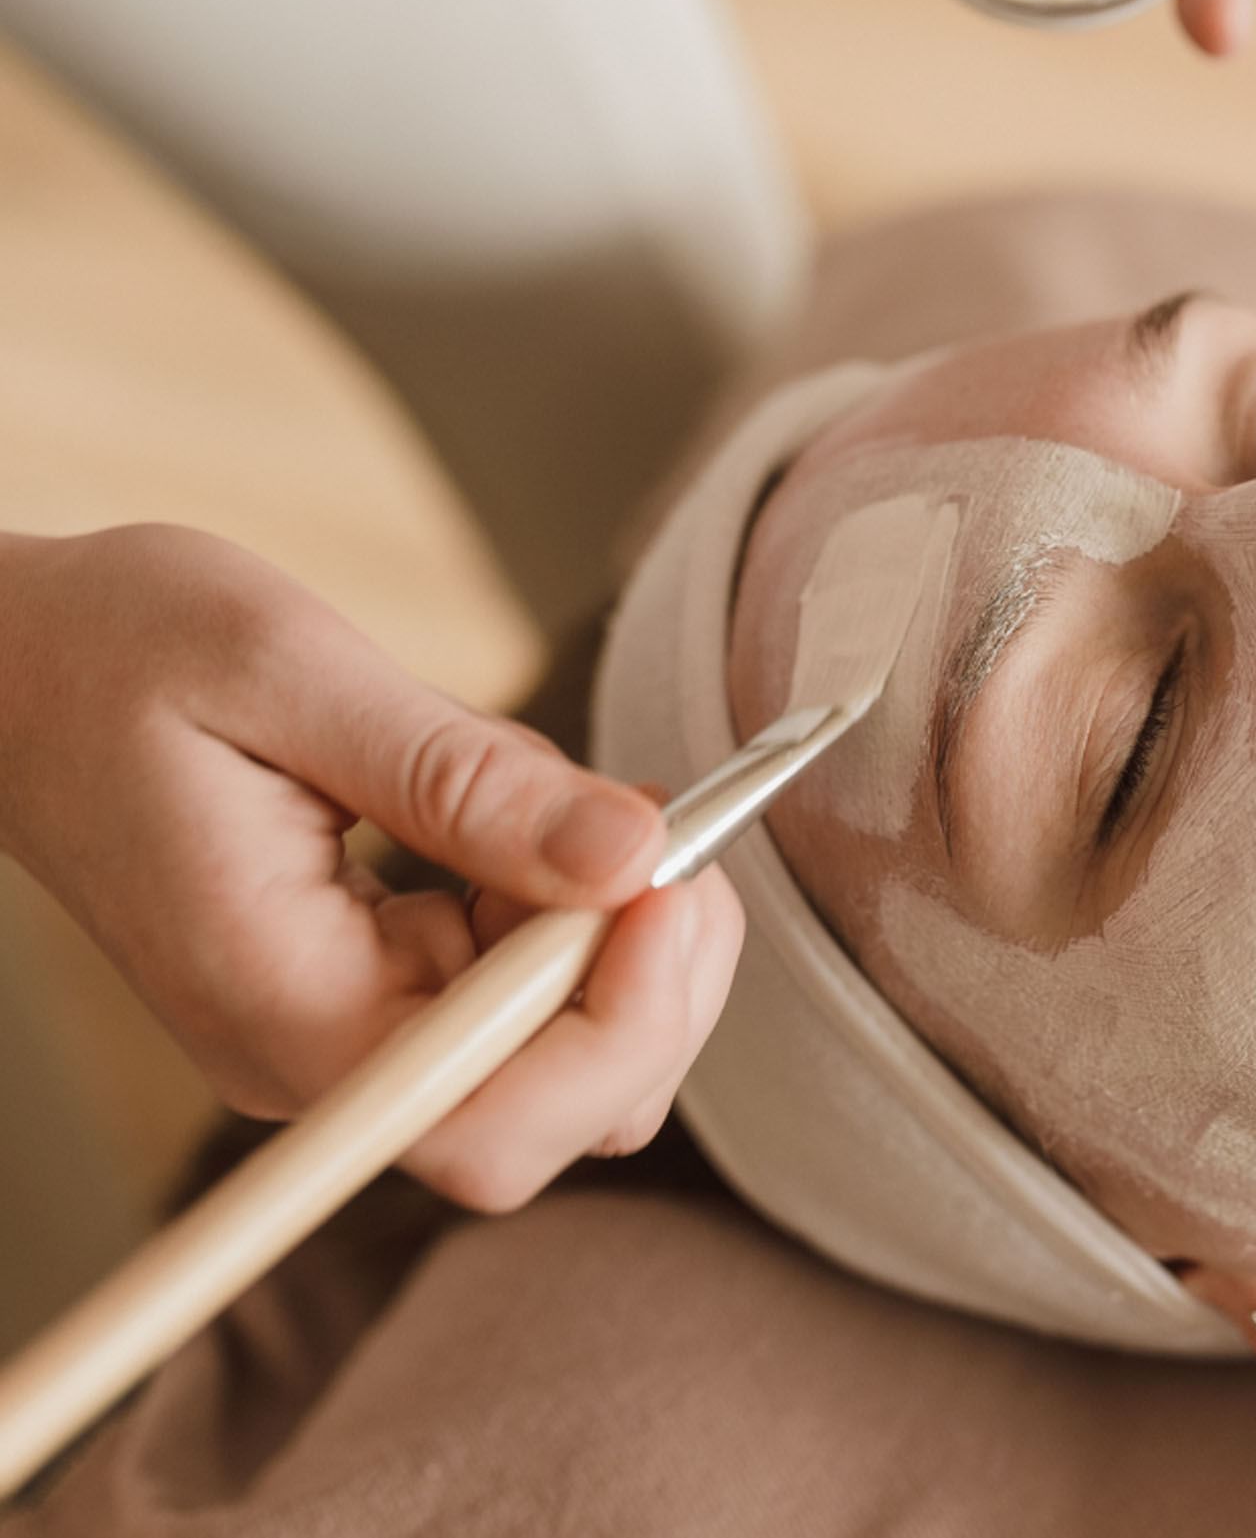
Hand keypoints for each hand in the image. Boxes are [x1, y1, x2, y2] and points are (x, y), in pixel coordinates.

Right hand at [0, 524, 742, 1210]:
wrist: (16, 671)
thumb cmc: (122, 650)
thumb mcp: (293, 674)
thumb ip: (467, 780)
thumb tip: (631, 858)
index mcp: (275, 1003)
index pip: (488, 1124)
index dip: (621, 1024)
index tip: (664, 874)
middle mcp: (315, 1058)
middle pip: (556, 1111)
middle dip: (653, 980)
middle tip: (670, 828)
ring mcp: (349, 1035)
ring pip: (564, 1060)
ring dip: (626, 939)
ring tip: (594, 805)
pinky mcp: (378, 991)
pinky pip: (525, 997)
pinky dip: (578, 914)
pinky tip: (547, 820)